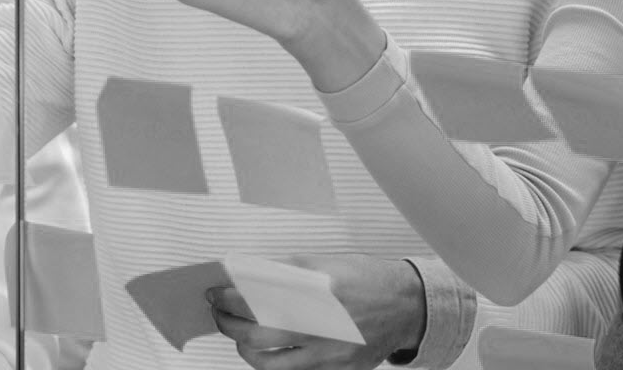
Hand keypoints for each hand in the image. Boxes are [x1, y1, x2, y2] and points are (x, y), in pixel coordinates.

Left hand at [209, 255, 423, 369]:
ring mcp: (329, 353)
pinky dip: (273, 361)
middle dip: (228, 324)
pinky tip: (267, 349)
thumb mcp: (327, 263)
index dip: (229, 297)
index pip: (258, 298)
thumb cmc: (367, 280)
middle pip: (257, 334)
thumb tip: (245, 276)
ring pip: (269, 363)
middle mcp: (323, 324)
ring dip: (245, 349)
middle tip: (219, 314)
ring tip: (240, 335)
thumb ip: (286, 271)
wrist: (406, 306)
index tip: (216, 294)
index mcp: (318, 290)